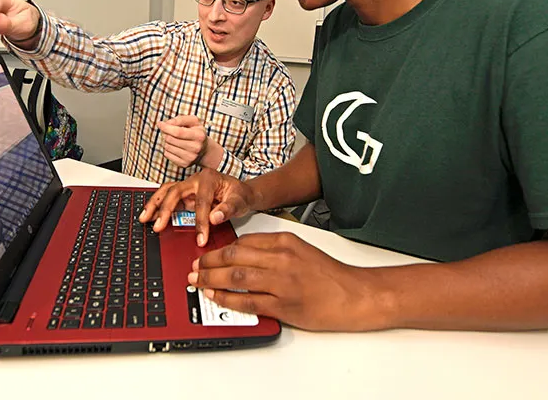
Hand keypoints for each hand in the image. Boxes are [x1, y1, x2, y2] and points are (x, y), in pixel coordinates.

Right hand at [139, 169, 257, 246]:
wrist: (241, 192)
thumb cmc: (240, 195)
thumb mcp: (240, 201)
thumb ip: (228, 209)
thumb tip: (214, 218)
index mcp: (209, 179)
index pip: (201, 202)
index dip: (200, 222)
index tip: (201, 238)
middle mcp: (195, 180)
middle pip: (175, 192)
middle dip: (165, 209)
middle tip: (158, 227)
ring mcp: (188, 186)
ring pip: (166, 191)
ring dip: (154, 204)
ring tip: (144, 218)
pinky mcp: (185, 194)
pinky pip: (168, 197)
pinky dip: (157, 205)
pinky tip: (150, 215)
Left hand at [156, 115, 222, 168]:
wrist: (204, 151)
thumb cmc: (196, 132)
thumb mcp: (192, 121)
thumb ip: (180, 119)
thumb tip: (165, 124)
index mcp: (199, 135)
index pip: (178, 132)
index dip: (167, 128)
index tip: (159, 124)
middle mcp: (196, 148)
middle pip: (171, 139)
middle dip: (166, 133)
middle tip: (169, 131)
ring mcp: (190, 157)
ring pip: (167, 147)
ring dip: (167, 141)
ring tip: (174, 140)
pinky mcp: (184, 164)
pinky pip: (167, 154)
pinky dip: (167, 149)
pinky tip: (175, 147)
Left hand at [187, 232, 393, 331]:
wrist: (353, 294)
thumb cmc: (328, 274)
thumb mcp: (301, 249)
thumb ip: (273, 248)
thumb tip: (243, 252)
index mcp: (284, 241)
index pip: (243, 241)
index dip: (219, 249)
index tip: (207, 254)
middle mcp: (281, 259)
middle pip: (234, 257)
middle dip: (208, 262)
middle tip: (194, 267)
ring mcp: (281, 282)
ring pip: (236, 278)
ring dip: (211, 279)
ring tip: (197, 281)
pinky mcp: (283, 305)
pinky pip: (247, 301)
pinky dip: (226, 299)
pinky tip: (215, 297)